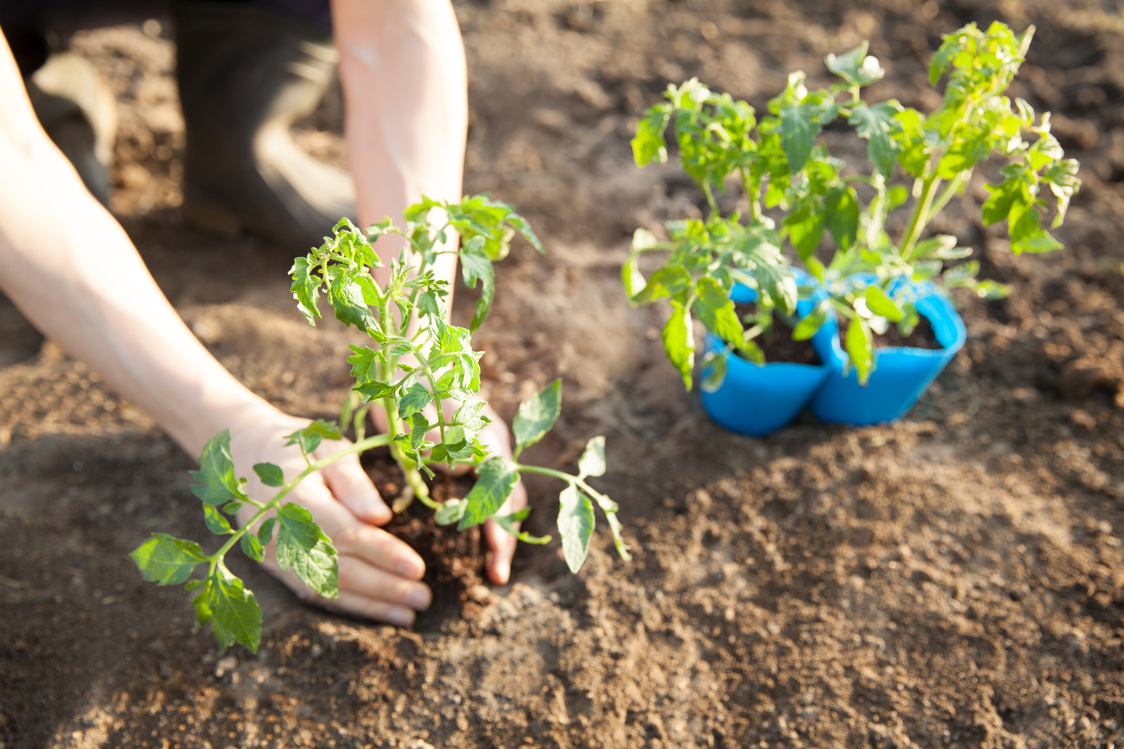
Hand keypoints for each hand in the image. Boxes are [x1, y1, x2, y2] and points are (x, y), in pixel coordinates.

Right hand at [229, 408, 431, 626]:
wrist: (246, 453)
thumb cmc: (301, 447)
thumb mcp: (330, 449)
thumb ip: (354, 484)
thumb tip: (381, 518)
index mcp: (296, 497)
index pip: (345, 534)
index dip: (382, 553)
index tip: (417, 568)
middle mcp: (279, 532)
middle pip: (337, 568)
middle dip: (383, 587)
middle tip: (423, 599)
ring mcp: (272, 553)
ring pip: (326, 588)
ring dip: (368, 605)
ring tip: (407, 616)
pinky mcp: (272, 565)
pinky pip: (312, 591)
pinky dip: (346, 604)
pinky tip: (375, 612)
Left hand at [371, 398, 525, 584]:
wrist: (412, 355)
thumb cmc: (410, 384)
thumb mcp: (416, 410)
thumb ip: (437, 438)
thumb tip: (459, 469)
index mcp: (484, 435)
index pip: (500, 486)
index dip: (499, 520)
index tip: (495, 551)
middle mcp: (495, 442)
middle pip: (510, 495)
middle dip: (506, 536)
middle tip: (497, 576)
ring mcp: (490, 446)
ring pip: (506, 493)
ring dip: (502, 529)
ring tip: (494, 567)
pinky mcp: (478, 449)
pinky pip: (493, 486)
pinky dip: (492, 513)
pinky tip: (487, 539)